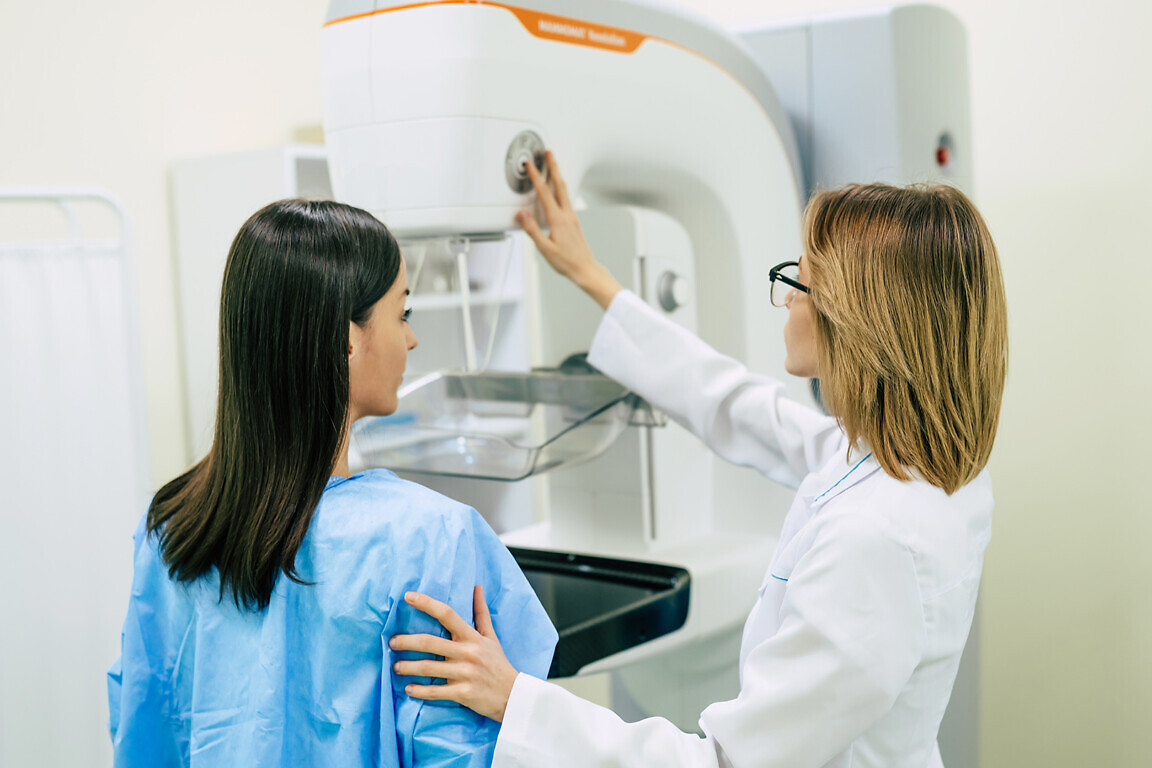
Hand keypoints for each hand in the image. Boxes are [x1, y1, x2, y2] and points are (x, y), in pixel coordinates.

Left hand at [389, 585, 519, 721]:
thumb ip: (481, 612)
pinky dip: (419, 691)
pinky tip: (408, 689)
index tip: (408, 597)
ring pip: (428, 668)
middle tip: (392, 642)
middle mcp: (467, 653)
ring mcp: (464, 674)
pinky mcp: (463, 693)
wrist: (514, 695)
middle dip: (406, 641)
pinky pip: (435, 692)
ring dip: (408, 667)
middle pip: (430, 642)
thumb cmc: (498, 663)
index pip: (447, 614)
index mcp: (472, 637)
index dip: (426, 603)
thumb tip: (477, 587)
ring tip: (395, 666)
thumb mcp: (491, 636)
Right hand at [516, 151, 622, 309]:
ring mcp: (572, 217)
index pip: (545, 194)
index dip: (537, 178)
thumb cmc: (566, 261)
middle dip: (554, 167)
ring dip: (558, 175)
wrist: (585, 268)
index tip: (531, 165)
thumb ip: (532, 230)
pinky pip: (566, 198)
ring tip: (553, 165)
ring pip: (564, 190)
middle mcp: (567, 214)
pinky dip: (560, 188)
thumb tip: (521, 215)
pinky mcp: (573, 221)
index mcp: (558, 219)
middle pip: (559, 184)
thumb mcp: (544, 248)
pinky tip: (558, 189)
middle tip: (549, 152)